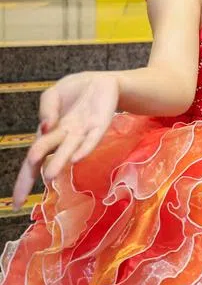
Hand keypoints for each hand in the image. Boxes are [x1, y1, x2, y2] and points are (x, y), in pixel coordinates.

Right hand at [14, 72, 117, 207]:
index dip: (23, 180)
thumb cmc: (75, 92)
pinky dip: (85, 147)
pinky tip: (77, 157)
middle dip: (34, 175)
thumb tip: (45, 125)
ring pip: (68, 150)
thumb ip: (46, 108)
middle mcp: (64, 138)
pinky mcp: (100, 125)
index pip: (31, 160)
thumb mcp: (52, 95)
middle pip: (45, 158)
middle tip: (24, 194)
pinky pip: (92, 138)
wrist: (101, 81)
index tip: (16, 203)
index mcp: (48, 134)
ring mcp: (82, 133)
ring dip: (59, 162)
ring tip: (50, 175)